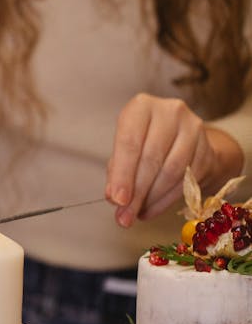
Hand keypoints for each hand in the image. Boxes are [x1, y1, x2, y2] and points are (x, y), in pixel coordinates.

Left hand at [105, 93, 242, 226]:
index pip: (130, 143)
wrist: (180, 137)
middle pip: (152, 159)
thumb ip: (117, 172)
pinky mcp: (208, 148)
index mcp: (141, 107)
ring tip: (136, 213)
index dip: (122, 174)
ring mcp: (193, 128)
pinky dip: (167, 200)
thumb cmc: (142, 142)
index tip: (117, 200)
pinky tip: (152, 208)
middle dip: (136, 193)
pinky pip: (187, 180)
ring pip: (171, 171)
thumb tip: (115, 198)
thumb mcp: (123, 150)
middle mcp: (170, 111)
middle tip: (124, 217)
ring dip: (152, 198)